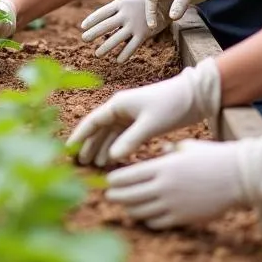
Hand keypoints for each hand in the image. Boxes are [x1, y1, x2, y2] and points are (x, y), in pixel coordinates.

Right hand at [65, 57, 222, 165]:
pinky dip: (116, 147)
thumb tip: (111, 157)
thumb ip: (130, 141)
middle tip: (81, 163)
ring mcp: (130, 115)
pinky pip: (122, 136)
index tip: (68, 149)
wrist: (193, 97)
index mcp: (118, 104)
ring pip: (110, 134)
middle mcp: (121, 108)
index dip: (79, 135)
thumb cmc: (170, 105)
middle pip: (99, 128)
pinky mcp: (141, 121)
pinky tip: (113, 159)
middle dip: (89, 144)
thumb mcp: (150, 125)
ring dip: (102, 147)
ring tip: (95, 165)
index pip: (92, 121)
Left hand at [80, 0, 166, 62]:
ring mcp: (135, 24)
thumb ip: (113, 14)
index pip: (102, 12)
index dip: (92, 19)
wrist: (165, 2)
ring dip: (106, 47)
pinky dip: (124, 54)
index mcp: (120, 4)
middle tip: (84, 39)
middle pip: (106, 25)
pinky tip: (118, 61)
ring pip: (117, 38)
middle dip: (94, 32)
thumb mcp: (126, 4)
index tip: (82, 27)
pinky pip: (132, 46)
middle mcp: (126, 14)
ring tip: (97, 54)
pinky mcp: (144, 34)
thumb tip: (95, 27)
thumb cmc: (139, 5)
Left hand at [106, 136, 261, 228]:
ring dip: (129, 209)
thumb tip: (159, 152)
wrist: (237, 176)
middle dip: (116, 196)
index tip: (108, 180)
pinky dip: (148, 220)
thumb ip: (168, 152)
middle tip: (109, 196)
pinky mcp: (183, 219)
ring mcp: (172, 205)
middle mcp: (163, 187)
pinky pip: (157, 223)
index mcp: (161, 167)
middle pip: (129, 195)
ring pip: (140, 212)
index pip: (127, 176)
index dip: (114, 180)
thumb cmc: (212, 157)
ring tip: (125, 206)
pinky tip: (145, 217)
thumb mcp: (186, 147)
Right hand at [145, 0, 231, 26]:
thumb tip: (171, 18)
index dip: (149, 11)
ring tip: (160, 27)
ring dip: (160, 15)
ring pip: (162, 4)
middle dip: (153, 14)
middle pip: (154, 1)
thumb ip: (179, 4)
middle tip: (154, 28)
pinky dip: (170, 14)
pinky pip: (171, 6)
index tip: (152, 25)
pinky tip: (170, 22)